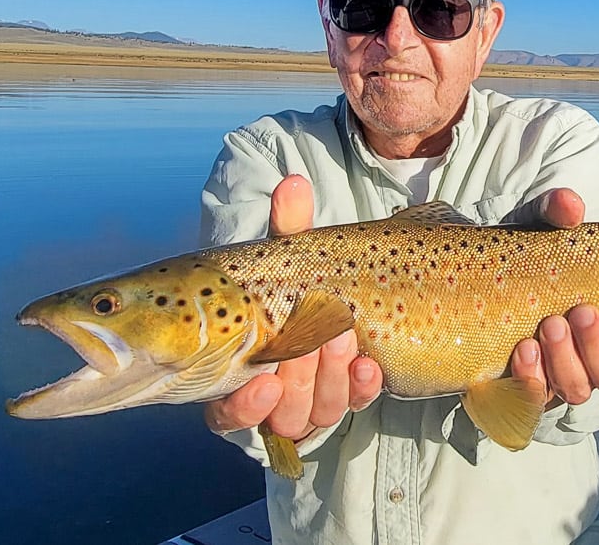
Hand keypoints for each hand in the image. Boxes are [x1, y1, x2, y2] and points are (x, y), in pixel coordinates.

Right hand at [204, 174, 382, 440]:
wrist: (356, 294)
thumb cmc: (301, 276)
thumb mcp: (295, 253)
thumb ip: (289, 227)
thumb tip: (292, 183)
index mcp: (240, 370)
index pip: (228, 413)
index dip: (244, 407)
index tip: (266, 381)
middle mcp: (270, 397)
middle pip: (281, 411)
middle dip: (302, 377)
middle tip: (322, 337)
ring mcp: (311, 402)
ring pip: (316, 414)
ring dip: (331, 379)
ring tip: (345, 339)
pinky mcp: (345, 399)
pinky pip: (350, 407)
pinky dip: (359, 389)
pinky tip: (371, 368)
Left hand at [509, 188, 598, 404]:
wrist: (470, 279)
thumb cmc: (522, 255)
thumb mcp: (537, 227)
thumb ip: (555, 211)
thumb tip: (570, 205)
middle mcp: (589, 355)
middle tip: (580, 313)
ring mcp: (557, 373)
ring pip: (578, 390)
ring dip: (567, 362)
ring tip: (548, 326)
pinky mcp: (523, 384)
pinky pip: (535, 398)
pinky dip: (533, 378)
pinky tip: (523, 350)